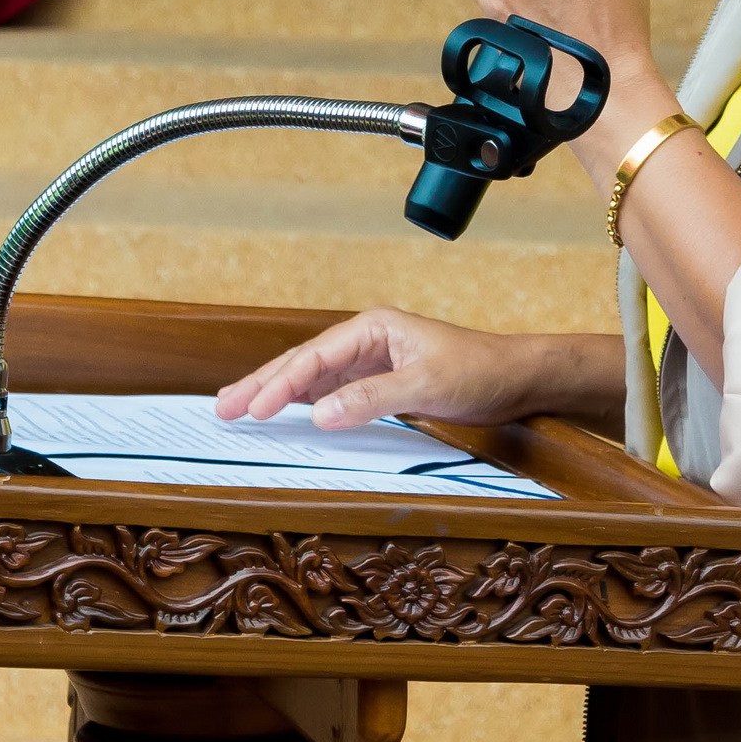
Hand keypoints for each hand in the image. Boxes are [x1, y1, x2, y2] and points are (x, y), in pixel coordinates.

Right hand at [213, 310, 619, 430]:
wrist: (516, 379)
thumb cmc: (479, 371)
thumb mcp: (426, 386)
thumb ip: (371, 399)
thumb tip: (319, 414)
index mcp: (374, 327)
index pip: (314, 357)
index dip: (280, 383)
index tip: (254, 408)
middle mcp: (367, 339)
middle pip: (303, 362)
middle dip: (263, 383)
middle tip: (224, 406)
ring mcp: (371, 361)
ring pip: (313, 378)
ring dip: (278, 393)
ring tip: (239, 407)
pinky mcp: (380, 382)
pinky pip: (332, 392)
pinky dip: (304, 403)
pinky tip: (285, 413)